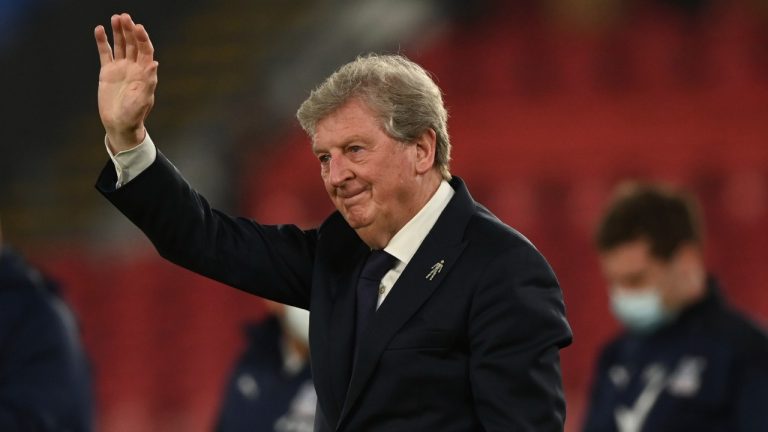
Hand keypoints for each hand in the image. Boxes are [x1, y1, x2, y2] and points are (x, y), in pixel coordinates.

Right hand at [95, 14, 157, 152]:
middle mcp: (134, 67)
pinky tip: (100, 29)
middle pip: (133, 44)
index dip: (142, 38)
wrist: (119, 124)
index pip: (145, 50)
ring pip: (120, 45)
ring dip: (118, 32)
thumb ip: (149, 81)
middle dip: (129, 30)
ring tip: (115, 18)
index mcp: (145, 73)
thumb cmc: (134, 115)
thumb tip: (154, 63)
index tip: (137, 27)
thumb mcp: (143, 99)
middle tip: (124, 17)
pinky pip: (105, 53)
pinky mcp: (107, 72)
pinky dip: (103, 41)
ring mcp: (120, 68)